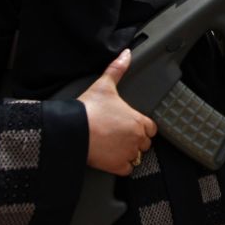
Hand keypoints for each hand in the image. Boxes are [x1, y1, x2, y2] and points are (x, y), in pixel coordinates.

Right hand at [78, 49, 156, 175]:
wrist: (73, 130)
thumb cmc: (89, 109)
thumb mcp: (105, 84)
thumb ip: (117, 69)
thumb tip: (126, 54)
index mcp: (138, 120)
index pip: (151, 128)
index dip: (141, 127)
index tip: (130, 126)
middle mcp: (137, 138)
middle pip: (145, 143)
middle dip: (135, 141)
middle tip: (119, 136)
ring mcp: (128, 153)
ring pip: (137, 157)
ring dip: (128, 154)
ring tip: (114, 147)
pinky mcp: (117, 166)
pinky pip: (127, 170)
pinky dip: (121, 166)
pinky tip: (111, 158)